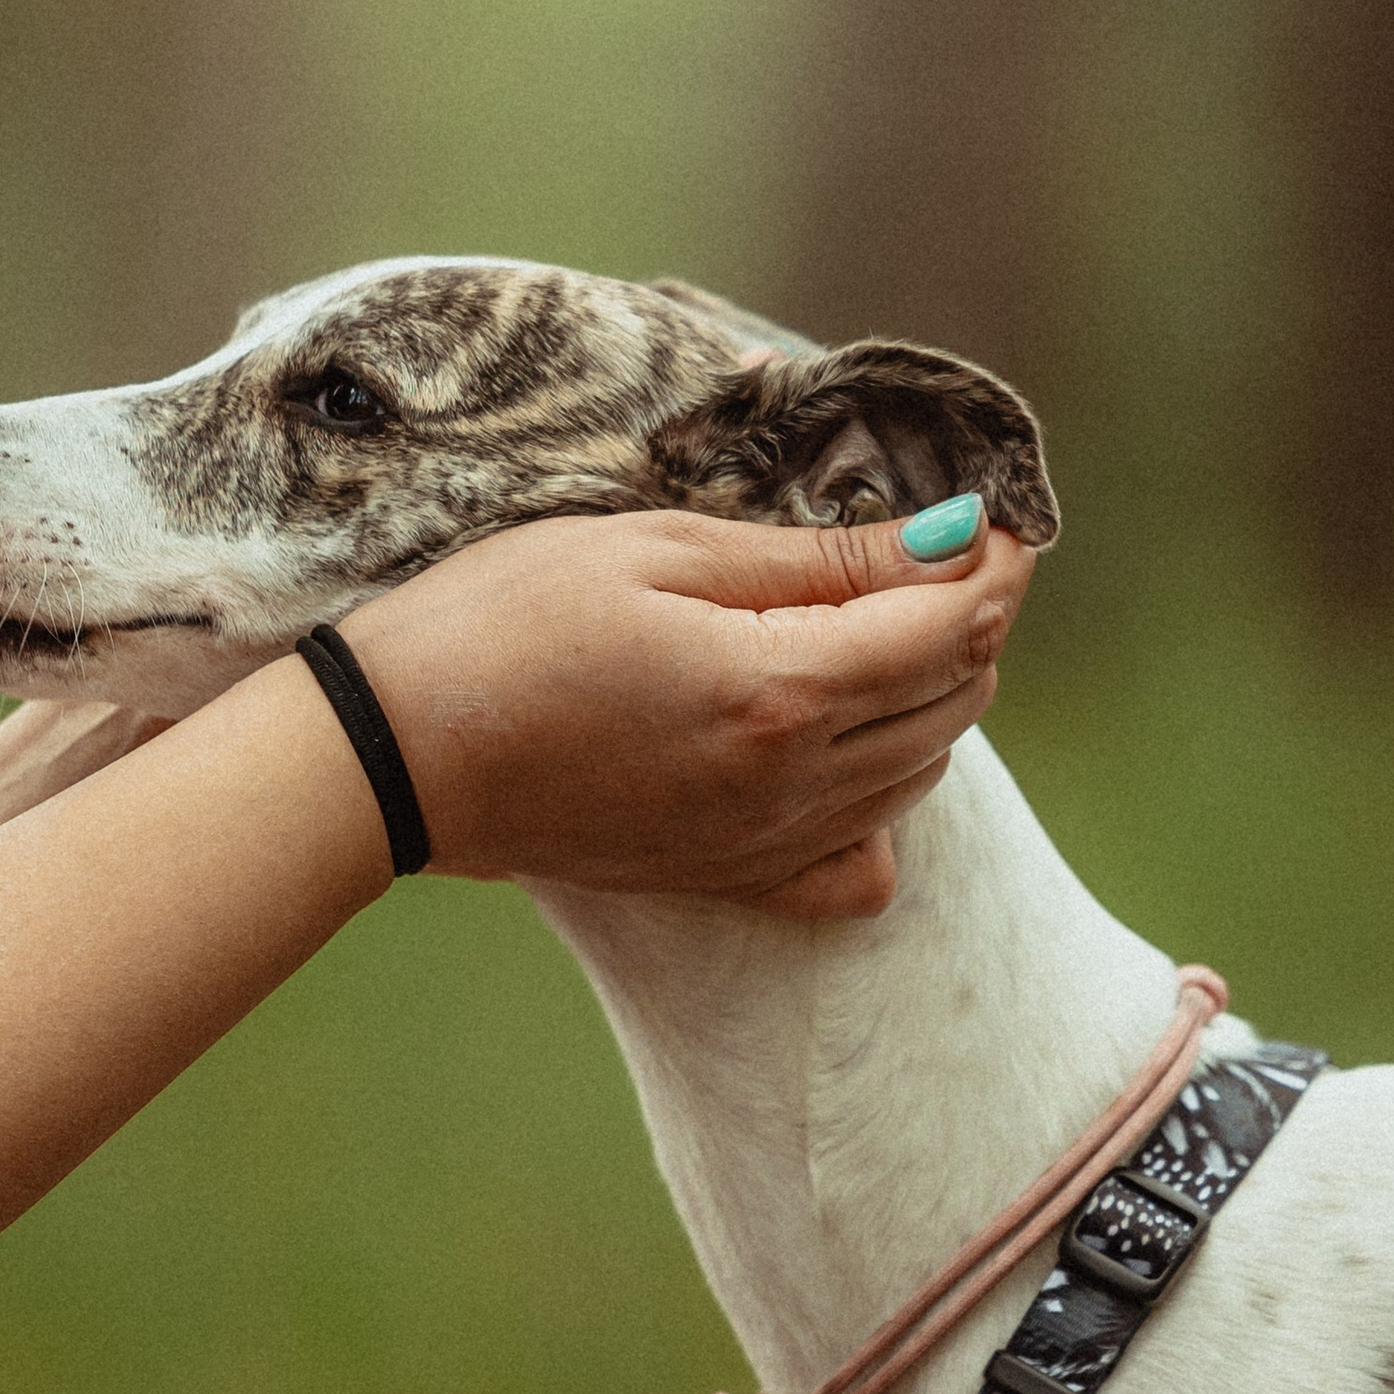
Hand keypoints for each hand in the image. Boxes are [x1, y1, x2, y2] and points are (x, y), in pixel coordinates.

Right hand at [340, 506, 1033, 911]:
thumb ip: (813, 558)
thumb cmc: (507, 619)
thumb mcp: (657, 551)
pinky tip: (845, 752)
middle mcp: (791, 783)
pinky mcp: (725, 878)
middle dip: (971, 622)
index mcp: (777, 688)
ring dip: (933, 697)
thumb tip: (950, 540)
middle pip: (952, 702)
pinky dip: (884, 808)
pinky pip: (858, 867)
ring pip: (918, 774)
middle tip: (938, 555)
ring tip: (886, 625)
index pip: (948, 626)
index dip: (991, 563)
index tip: (995, 514)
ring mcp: (762, 844)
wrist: (399, 749)